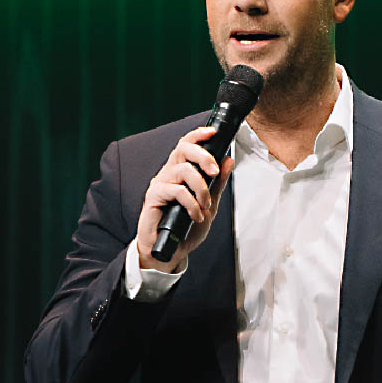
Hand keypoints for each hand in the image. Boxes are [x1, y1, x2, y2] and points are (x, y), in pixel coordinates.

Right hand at [135, 126, 234, 272]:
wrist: (170, 250)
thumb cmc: (186, 227)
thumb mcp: (209, 204)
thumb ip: (217, 183)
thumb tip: (228, 160)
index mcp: (180, 171)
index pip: (186, 145)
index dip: (198, 135)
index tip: (213, 132)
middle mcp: (169, 173)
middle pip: (183, 149)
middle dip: (203, 156)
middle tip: (214, 172)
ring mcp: (160, 183)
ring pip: (184, 171)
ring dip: (201, 189)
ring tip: (205, 206)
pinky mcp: (154, 196)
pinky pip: (177, 191)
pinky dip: (192, 204)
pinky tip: (195, 215)